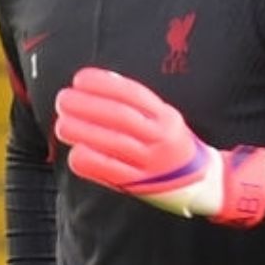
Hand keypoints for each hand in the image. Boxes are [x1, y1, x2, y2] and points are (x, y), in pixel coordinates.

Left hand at [54, 67, 264, 226]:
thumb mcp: (163, 118)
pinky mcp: (140, 185)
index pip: (132, 94)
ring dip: (83, 132)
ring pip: (114, 143)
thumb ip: (136, 104)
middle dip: (88, 106)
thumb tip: (102, 82)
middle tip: (63, 99)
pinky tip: (74, 154)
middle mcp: (160, 138)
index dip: (104, 84)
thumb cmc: (172, 145)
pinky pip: (111, 172)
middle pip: (120, 118)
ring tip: (62, 124)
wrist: (202, 184)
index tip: (80, 79)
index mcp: (165, 117)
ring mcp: (151, 163)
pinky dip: (90, 162)